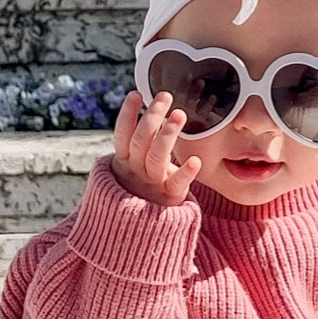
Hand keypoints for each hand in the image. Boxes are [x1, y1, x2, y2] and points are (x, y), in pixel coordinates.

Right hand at [111, 90, 200, 206]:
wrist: (139, 225)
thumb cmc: (140, 183)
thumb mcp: (133, 163)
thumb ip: (140, 141)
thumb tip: (152, 108)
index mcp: (124, 160)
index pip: (122, 134)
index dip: (127, 114)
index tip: (136, 94)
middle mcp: (135, 170)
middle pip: (141, 141)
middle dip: (152, 116)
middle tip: (165, 96)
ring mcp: (152, 183)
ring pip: (156, 157)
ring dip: (167, 135)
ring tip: (179, 115)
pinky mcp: (169, 195)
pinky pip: (177, 183)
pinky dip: (185, 172)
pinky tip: (195, 160)